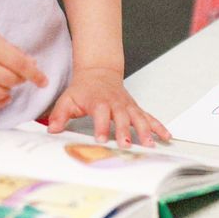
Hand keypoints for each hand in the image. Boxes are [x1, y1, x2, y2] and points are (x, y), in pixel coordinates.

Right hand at [0, 16, 47, 111]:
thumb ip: (11, 50)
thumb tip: (32, 65)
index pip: (21, 65)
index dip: (36, 75)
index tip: (43, 80)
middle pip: (13, 81)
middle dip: (20, 79)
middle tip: (18, 74)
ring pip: (2, 94)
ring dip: (9, 89)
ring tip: (5, 81)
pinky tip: (1, 95)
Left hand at [46, 68, 169, 146]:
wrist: (99, 72)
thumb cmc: (84, 89)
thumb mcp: (67, 99)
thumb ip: (59, 115)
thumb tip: (52, 130)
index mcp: (98, 101)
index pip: (100, 114)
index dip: (101, 126)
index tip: (101, 139)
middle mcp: (115, 103)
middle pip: (122, 117)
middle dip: (125, 131)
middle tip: (126, 144)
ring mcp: (127, 106)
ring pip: (139, 117)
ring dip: (146, 130)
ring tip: (150, 144)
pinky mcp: (135, 108)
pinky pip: (148, 117)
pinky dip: (158, 126)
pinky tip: (165, 136)